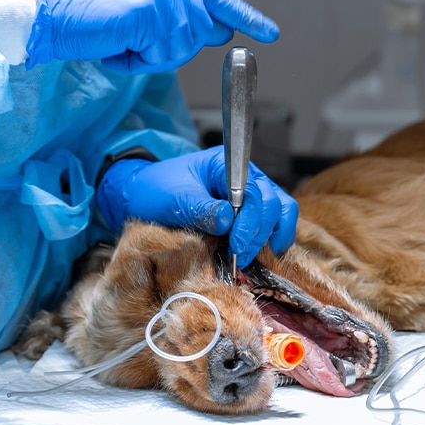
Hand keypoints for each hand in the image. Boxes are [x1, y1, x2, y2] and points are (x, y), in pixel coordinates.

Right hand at [27, 0, 278, 72]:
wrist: (45, 10)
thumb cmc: (87, 14)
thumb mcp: (141, 7)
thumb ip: (180, 14)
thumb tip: (221, 31)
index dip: (245, 16)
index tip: (270, 32)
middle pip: (198, 32)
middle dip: (167, 48)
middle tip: (131, 38)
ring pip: (181, 47)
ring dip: (149, 56)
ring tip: (119, 37)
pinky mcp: (148, 7)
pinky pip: (160, 54)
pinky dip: (136, 60)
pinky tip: (114, 43)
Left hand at [96, 148, 297, 265]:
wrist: (143, 197)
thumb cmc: (156, 191)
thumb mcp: (173, 198)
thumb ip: (201, 207)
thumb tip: (228, 220)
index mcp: (228, 166)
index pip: (256, 192)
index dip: (251, 222)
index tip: (236, 246)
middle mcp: (247, 178)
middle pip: (274, 205)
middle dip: (258, 235)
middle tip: (238, 258)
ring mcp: (252, 196)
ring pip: (281, 215)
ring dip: (270, 239)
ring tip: (247, 258)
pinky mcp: (251, 214)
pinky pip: (275, 226)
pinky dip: (271, 242)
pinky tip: (256, 256)